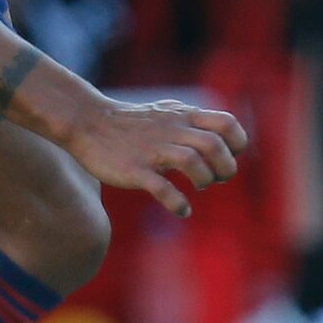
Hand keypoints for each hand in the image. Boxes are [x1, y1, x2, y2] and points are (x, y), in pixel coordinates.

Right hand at [61, 96, 247, 218]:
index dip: (236, 144)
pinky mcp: (133, 169)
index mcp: (182, 116)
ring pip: (192, 162)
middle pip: (214, 145)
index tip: (227, 157)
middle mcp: (171, 130)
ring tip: (198, 187)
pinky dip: (178, 203)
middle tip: (216, 179)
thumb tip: (218, 137)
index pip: (227, 123)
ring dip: (204, 180)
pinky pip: (162, 188)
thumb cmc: (130, 122)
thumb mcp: (166, 112)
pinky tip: (182, 210)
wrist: (86, 122)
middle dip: (225, 168)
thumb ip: (192, 121)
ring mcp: (152, 149)